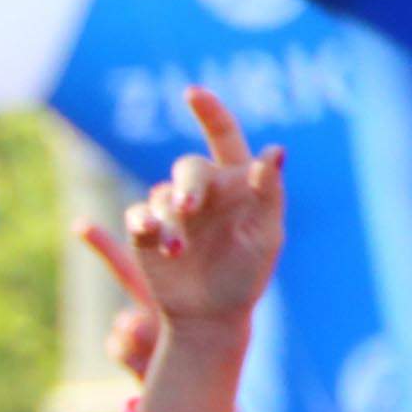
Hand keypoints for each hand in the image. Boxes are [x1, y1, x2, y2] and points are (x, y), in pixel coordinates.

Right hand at [116, 85, 282, 343]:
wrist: (209, 317)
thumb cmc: (246, 276)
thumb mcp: (266, 235)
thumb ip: (269, 193)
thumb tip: (274, 151)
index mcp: (237, 183)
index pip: (224, 137)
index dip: (209, 113)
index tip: (191, 94)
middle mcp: (202, 191)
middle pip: (188, 168)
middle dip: (188, 185)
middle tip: (188, 208)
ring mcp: (171, 212)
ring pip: (160, 195)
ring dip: (168, 220)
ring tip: (177, 253)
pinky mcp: (146, 233)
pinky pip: (137, 216)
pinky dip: (142, 224)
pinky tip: (149, 236)